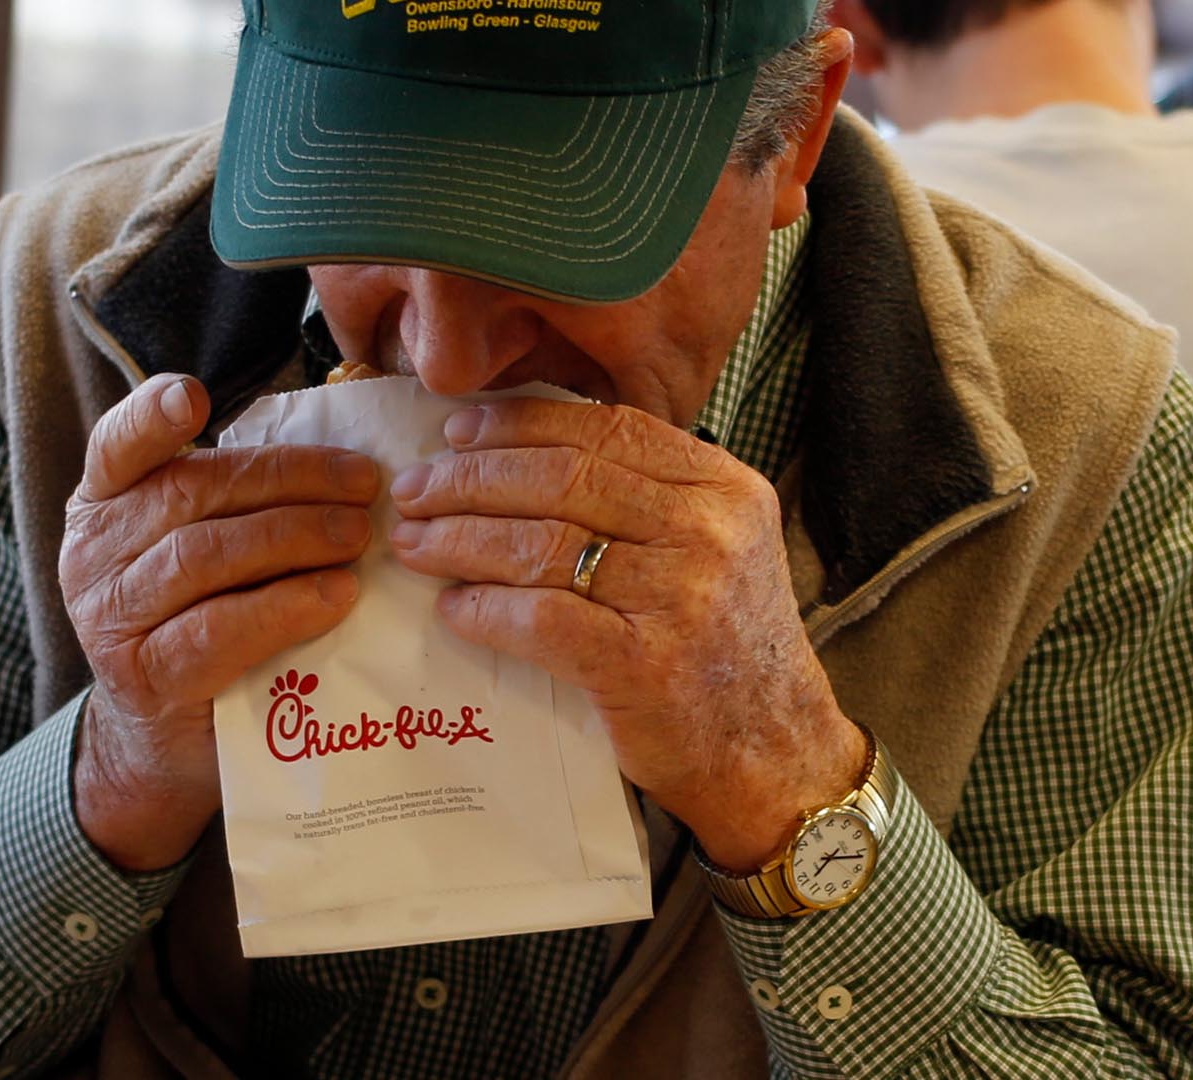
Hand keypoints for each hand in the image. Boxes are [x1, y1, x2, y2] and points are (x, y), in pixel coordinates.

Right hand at [60, 375, 380, 870]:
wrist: (165, 738)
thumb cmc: (199, 620)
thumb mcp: (201, 549)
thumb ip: (237, 501)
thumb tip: (341, 460)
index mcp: (103, 504)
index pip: (117, 446)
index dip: (150, 417)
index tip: (194, 397)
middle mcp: (93, 554)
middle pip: (191, 493)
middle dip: (287, 481)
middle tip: (362, 485)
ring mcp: (112, 618)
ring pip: (205, 556)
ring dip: (295, 537)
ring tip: (358, 535)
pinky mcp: (149, 676)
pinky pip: (221, 629)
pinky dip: (286, 606)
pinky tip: (337, 595)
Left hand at [389, 398, 865, 869]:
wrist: (778, 757)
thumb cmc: (727, 651)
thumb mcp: (718, 549)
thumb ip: (646, 499)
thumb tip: (524, 459)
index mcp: (723, 488)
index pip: (605, 429)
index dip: (518, 425)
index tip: (457, 435)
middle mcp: (707, 531)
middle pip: (561, 478)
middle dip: (471, 479)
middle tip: (415, 490)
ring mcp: (679, 597)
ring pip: (540, 542)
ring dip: (460, 539)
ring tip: (414, 543)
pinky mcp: (643, 666)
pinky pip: (539, 619)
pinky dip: (484, 610)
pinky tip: (453, 608)